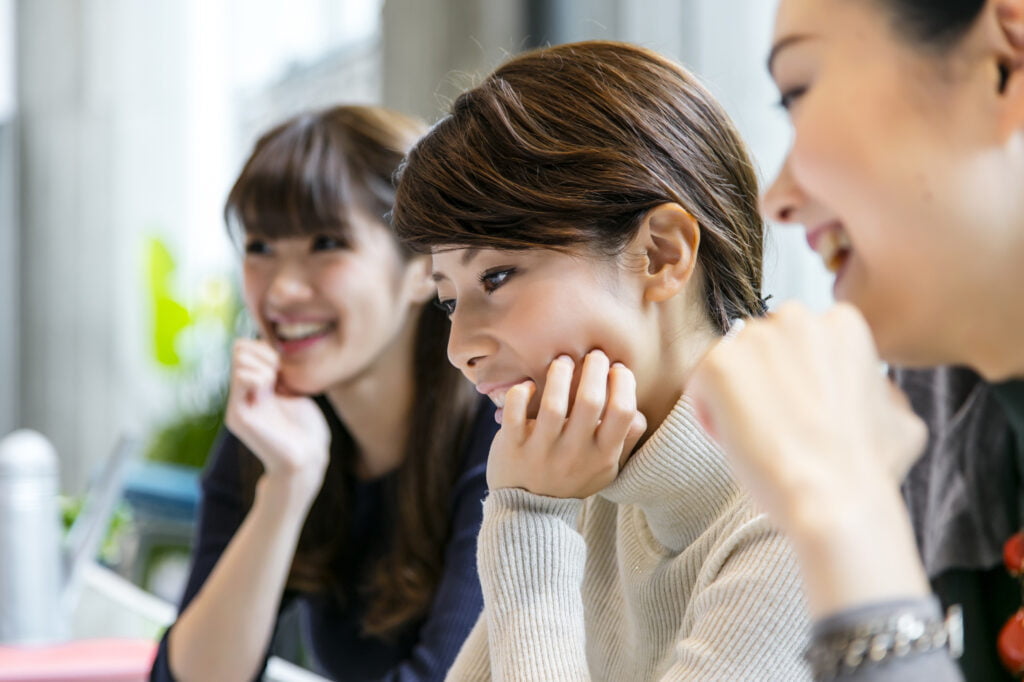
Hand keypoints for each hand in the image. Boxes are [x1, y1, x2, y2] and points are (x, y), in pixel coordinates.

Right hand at [225, 339, 330, 499]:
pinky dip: (261, 376)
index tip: (285, 367)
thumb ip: (278, 372)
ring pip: (240, 358)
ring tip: (277, 386)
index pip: (245, 347)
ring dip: (266, 366)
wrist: (307, 459)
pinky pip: (241, 376)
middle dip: (265, 354)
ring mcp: (236, 405)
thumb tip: (266, 345)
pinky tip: (271, 392)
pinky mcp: (237, 416)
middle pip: (240, 348)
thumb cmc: (307, 430)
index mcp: (252, 388)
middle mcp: (240, 395)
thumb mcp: (293, 391)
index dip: (266, 348)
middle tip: (281, 376)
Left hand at [486, 350, 646, 497]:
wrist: (529, 513)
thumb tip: (637, 411)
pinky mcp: (512, 446)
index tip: (617, 369)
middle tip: (593, 355)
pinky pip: (515, 412)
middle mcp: (574, 453)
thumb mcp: (605, 468)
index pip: (623, 412)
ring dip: (560, 374)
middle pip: (590, 401)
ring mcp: (542, 450)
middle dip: (594, 368)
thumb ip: (624, 441)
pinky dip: (520, 393)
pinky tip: (528, 386)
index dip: (624, 383)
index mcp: (602, 456)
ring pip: (553, 404)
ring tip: (563, 361)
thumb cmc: (572, 479)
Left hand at [688, 303, 925, 525]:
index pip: (801, 341)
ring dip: (736, 392)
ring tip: (754, 435)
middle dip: (764, 378)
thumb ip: (880, 390)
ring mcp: (754, 338)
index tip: (800, 411)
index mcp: (842, 322)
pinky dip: (708, 408)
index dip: (798, 378)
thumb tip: (875, 386)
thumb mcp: (900, 418)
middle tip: (774, 423)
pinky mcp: (718, 364)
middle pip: (764, 345)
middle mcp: (796, 318)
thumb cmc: (868, 467)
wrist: (834, 499)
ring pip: (733, 362)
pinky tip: (730, 436)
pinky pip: (701, 381)